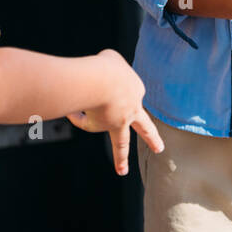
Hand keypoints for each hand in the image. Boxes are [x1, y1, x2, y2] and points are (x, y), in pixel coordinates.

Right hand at [66, 48, 163, 174]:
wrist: (100, 82)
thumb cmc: (106, 68)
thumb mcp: (111, 61)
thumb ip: (107, 70)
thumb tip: (97, 77)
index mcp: (137, 90)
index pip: (127, 91)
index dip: (111, 85)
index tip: (101, 81)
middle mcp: (132, 109)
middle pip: (145, 127)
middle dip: (152, 139)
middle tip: (160, 149)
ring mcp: (118, 121)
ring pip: (121, 143)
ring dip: (121, 158)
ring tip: (122, 170)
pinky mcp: (101, 126)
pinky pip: (86, 123)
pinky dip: (78, 117)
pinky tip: (71, 112)